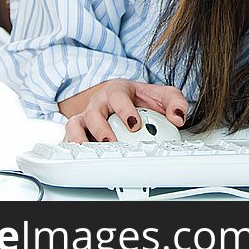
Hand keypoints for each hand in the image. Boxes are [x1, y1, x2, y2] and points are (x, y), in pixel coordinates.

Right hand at [63, 79, 188, 142]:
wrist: (121, 98)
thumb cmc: (140, 98)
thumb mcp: (161, 95)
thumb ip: (174, 103)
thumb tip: (178, 118)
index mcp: (118, 91)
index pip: (118, 97)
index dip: (125, 110)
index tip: (134, 124)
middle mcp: (99, 103)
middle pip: (94, 113)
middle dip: (102, 129)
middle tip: (113, 142)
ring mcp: (87, 116)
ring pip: (75, 124)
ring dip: (82, 139)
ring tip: (95, 152)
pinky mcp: (80, 130)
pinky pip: (70, 137)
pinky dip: (72, 146)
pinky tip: (83, 157)